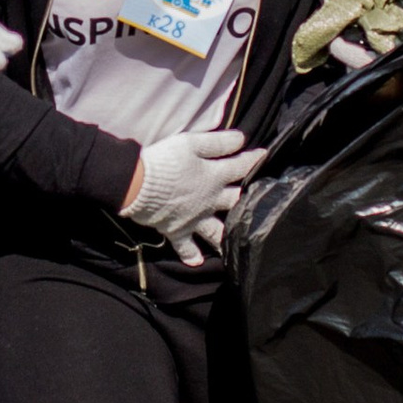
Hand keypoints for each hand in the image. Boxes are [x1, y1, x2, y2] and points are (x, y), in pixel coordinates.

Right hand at [121, 128, 266, 264]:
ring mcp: (194, 219)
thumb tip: (243, 139)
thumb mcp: (191, 143)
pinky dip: (191, 255)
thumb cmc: (165, 161)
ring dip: (226, 236)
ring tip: (237, 244)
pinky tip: (198, 263)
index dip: (253, 160)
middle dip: (247, 200)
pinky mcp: (177, 230)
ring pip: (216, 230)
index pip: (240, 167)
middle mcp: (209, 201)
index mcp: (214, 177)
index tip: (265, 155)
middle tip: (259, 204)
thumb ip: (217, 143)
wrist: (138, 186)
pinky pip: (186, 246)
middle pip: (234, 202)